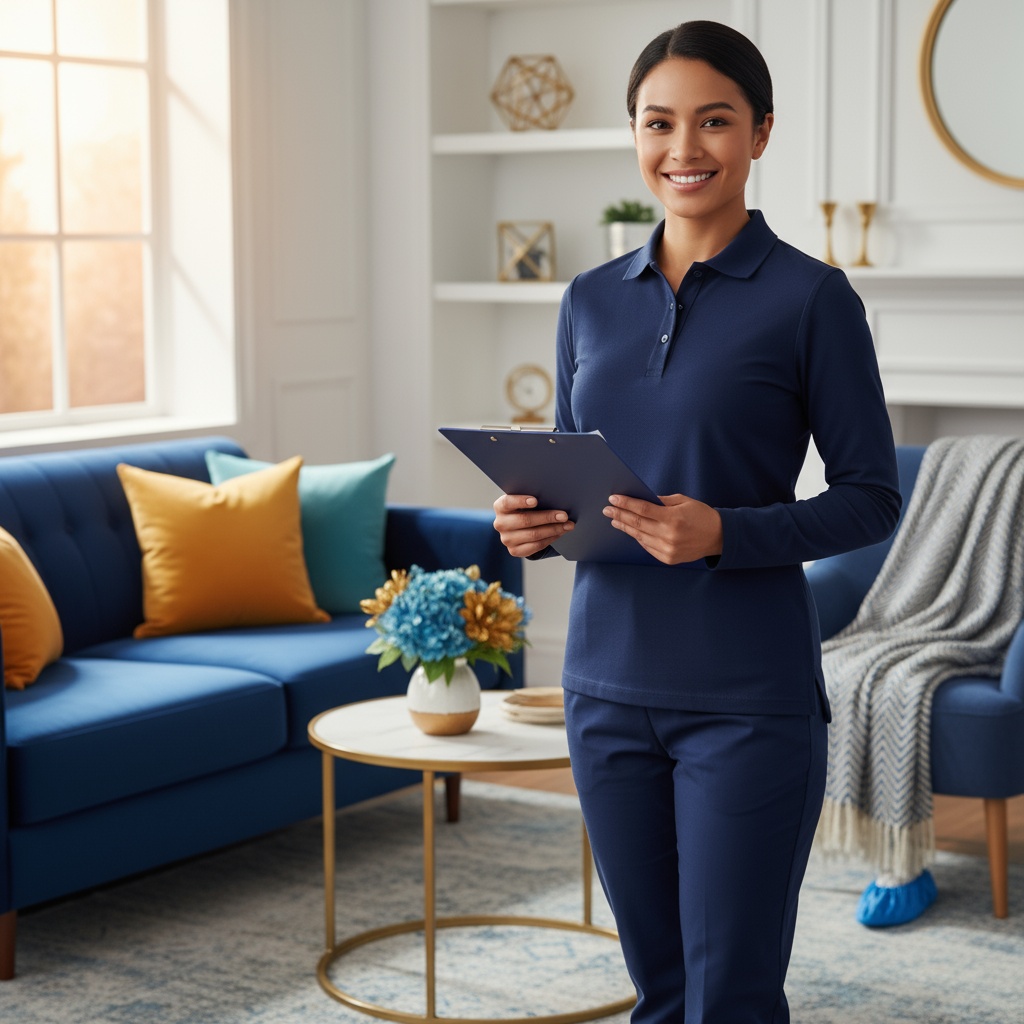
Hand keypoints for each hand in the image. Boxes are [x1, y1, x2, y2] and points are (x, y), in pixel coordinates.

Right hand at [493, 493, 573, 557]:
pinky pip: (536, 546)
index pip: (507, 502)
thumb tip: (556, 496)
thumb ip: (534, 497)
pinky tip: (560, 533)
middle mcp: (500, 523)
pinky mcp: (514, 551)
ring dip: (554, 529)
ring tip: (568, 525)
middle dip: (547, 517)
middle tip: (564, 515)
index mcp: (500, 507)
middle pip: (525, 520)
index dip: (521, 501)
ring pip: (533, 535)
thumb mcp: (525, 500)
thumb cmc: (526, 508)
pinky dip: (551, 538)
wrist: (520, 527)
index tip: (536, 500)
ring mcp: (506, 539)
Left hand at [603, 493, 722, 564]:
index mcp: (673, 518)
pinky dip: (638, 538)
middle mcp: (668, 535)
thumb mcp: (683, 501)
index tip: (613, 499)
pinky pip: (647, 547)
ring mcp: (667, 549)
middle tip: (607, 510)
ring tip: (615, 520)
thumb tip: (641, 499)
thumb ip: (661, 501)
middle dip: (620, 515)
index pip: (642, 509)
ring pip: (639, 537)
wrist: (719, 537)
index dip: (626, 504)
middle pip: (637, 524)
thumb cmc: (701, 515)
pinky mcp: (668, 558)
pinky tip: (630, 531)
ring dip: (625, 528)